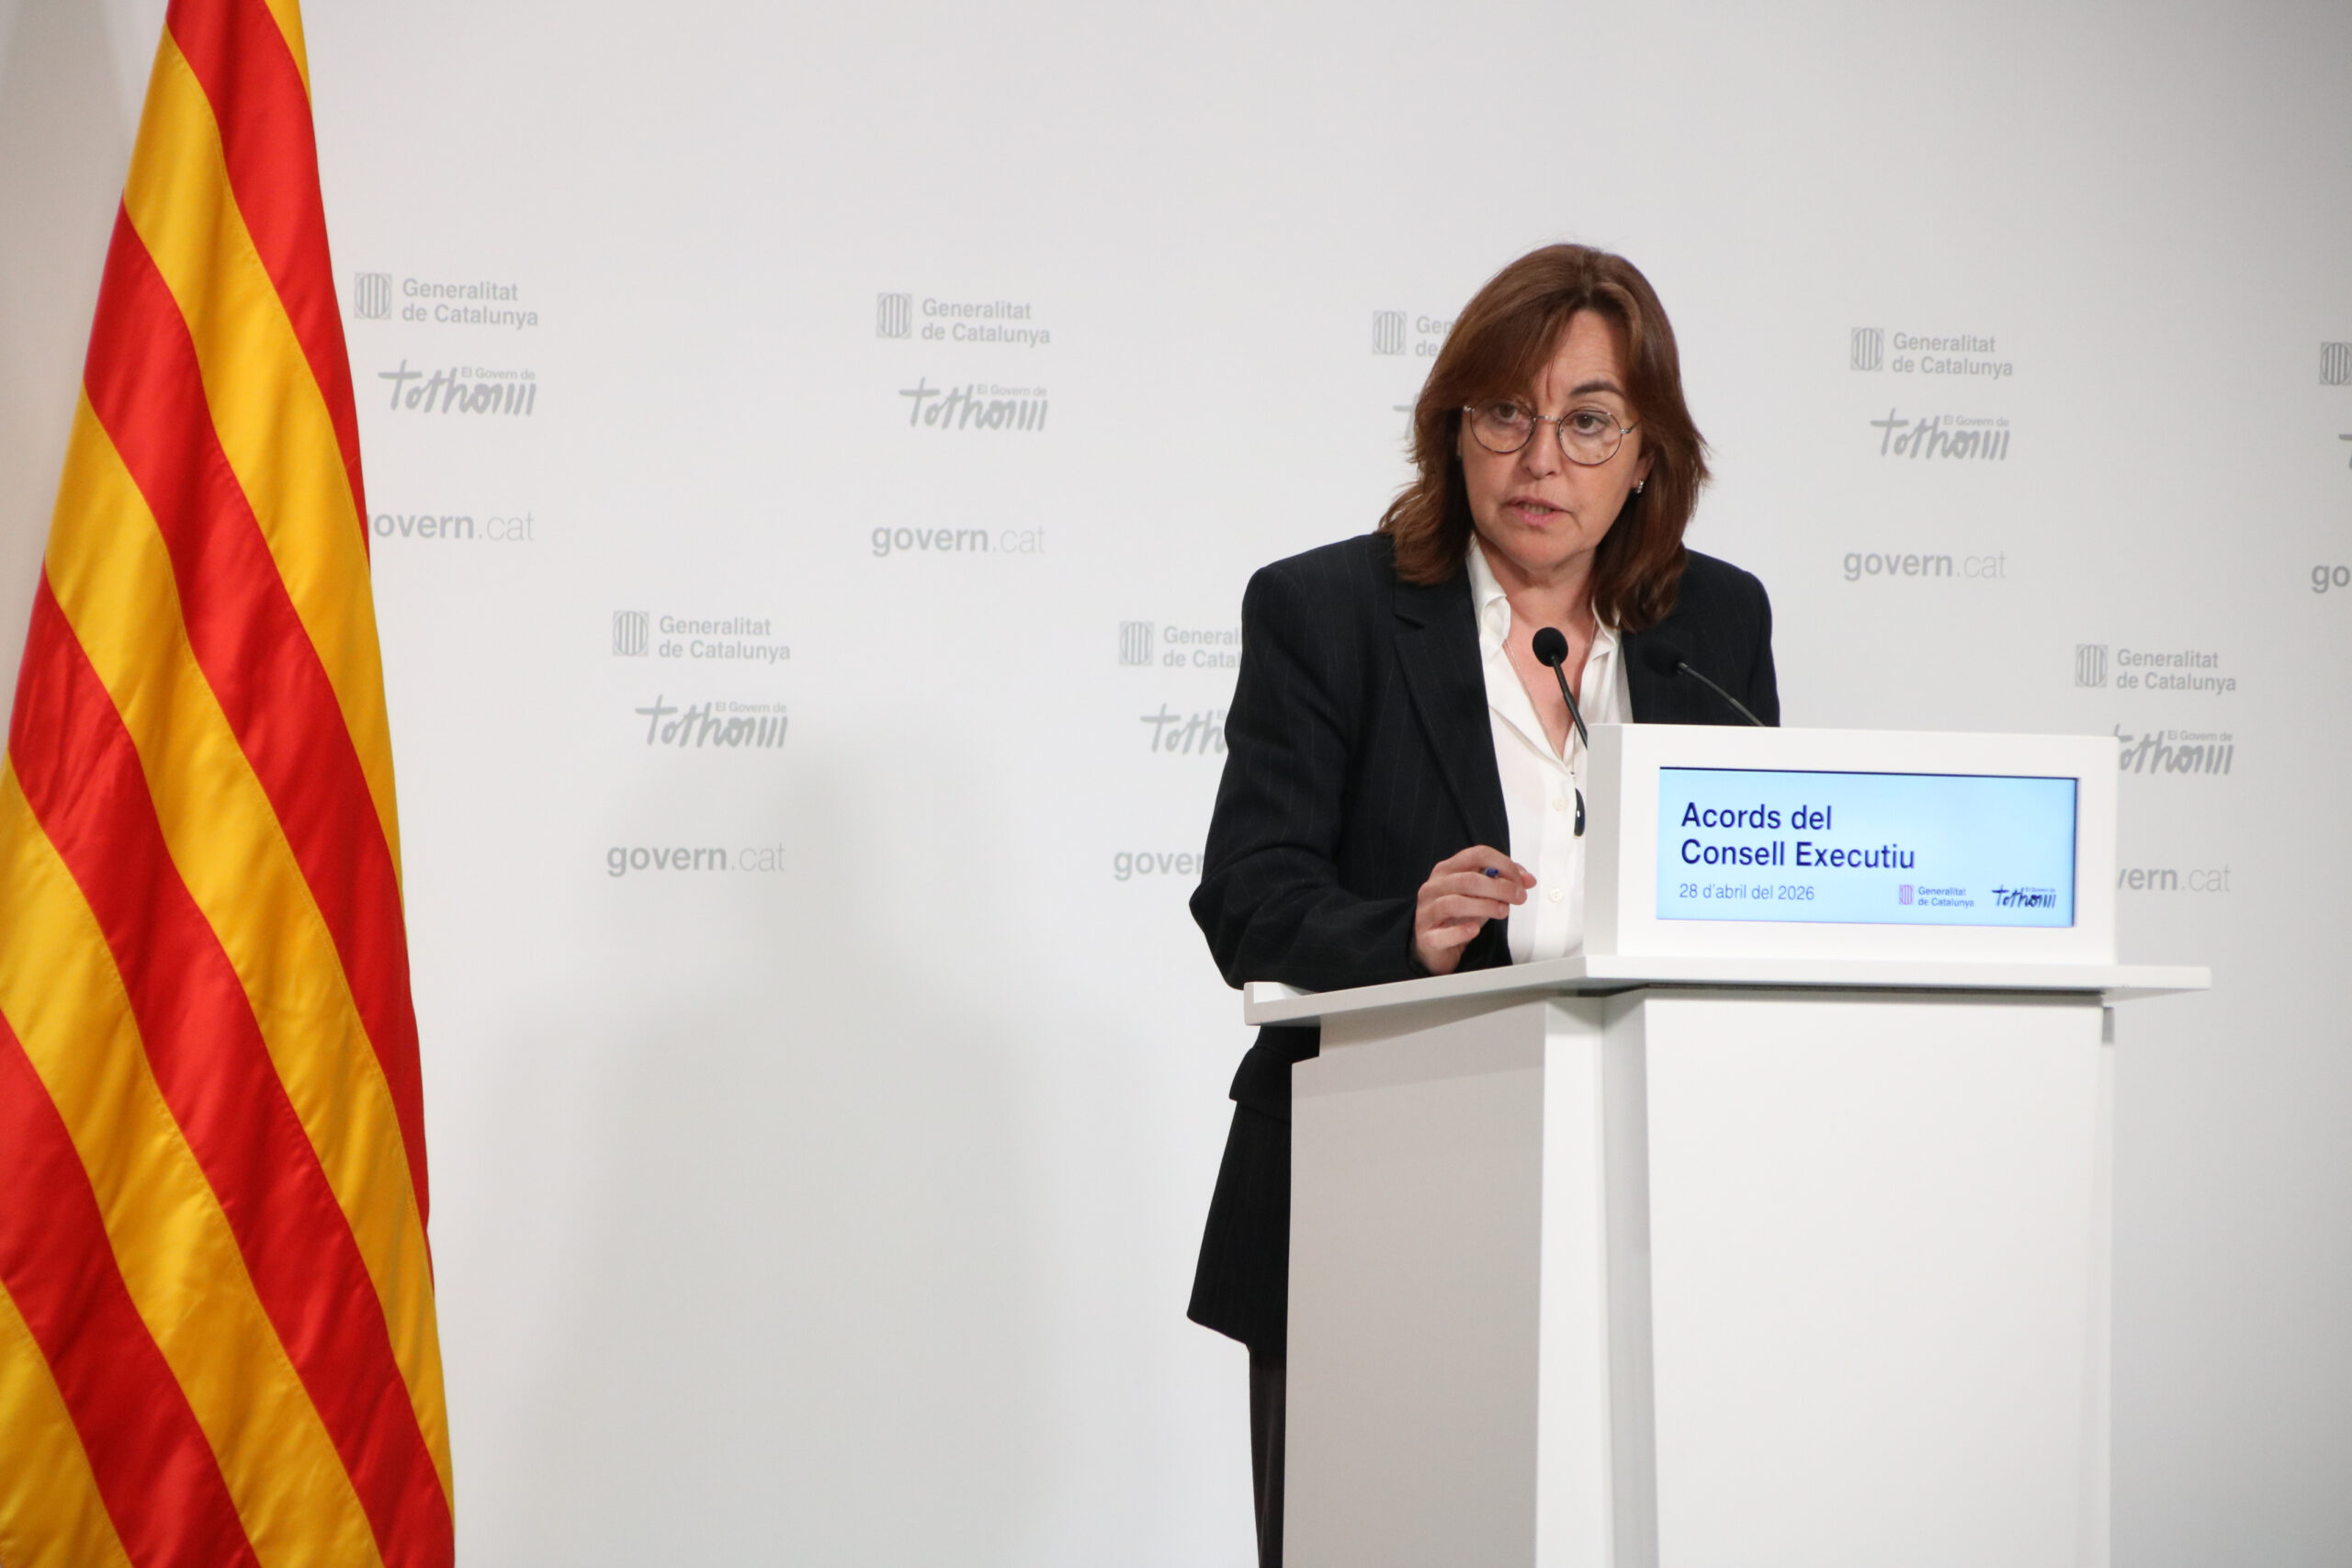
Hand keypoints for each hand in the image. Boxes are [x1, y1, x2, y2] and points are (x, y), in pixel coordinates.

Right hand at [1412, 846, 1532, 975]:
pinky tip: (1474, 930)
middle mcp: (1434, 886)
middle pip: (1468, 880)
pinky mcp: (1427, 936)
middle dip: (1500, 888)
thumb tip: (1528, 880)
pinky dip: (1460, 932)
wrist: (1434, 944)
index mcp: (1447, 869)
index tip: (1520, 880)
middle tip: (1519, 897)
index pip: (1476, 855)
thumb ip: (1503, 882)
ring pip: (1455, 903)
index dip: (1503, 865)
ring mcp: (1427, 911)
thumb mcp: (1482, 894)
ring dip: (1485, 906)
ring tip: (1503, 912)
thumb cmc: (1458, 915)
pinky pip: (1442, 934)